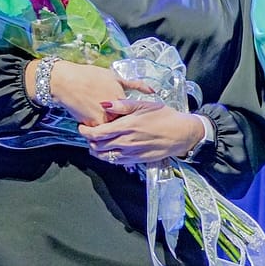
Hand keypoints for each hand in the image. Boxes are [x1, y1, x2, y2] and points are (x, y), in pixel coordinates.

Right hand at [32, 59, 149, 126]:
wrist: (66, 81)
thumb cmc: (90, 76)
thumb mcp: (115, 77)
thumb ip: (135, 85)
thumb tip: (152, 90)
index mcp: (122, 100)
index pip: (135, 115)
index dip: (136, 117)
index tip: (137, 118)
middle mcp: (113, 113)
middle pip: (124, 124)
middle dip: (127, 126)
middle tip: (124, 123)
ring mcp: (102, 121)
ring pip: (112, 130)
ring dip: (113, 130)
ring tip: (112, 125)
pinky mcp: (90, 126)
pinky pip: (100, 133)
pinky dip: (101, 132)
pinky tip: (102, 127)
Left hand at [80, 98, 204, 165]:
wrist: (183, 134)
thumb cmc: (166, 116)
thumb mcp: (145, 104)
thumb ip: (123, 105)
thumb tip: (104, 104)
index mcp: (127, 126)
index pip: (96, 133)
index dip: (84, 131)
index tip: (82, 126)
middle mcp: (126, 142)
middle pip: (97, 146)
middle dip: (88, 140)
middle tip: (88, 132)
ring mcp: (131, 153)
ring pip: (104, 156)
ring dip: (96, 150)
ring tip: (96, 142)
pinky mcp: (137, 160)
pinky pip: (116, 161)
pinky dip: (108, 156)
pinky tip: (110, 149)